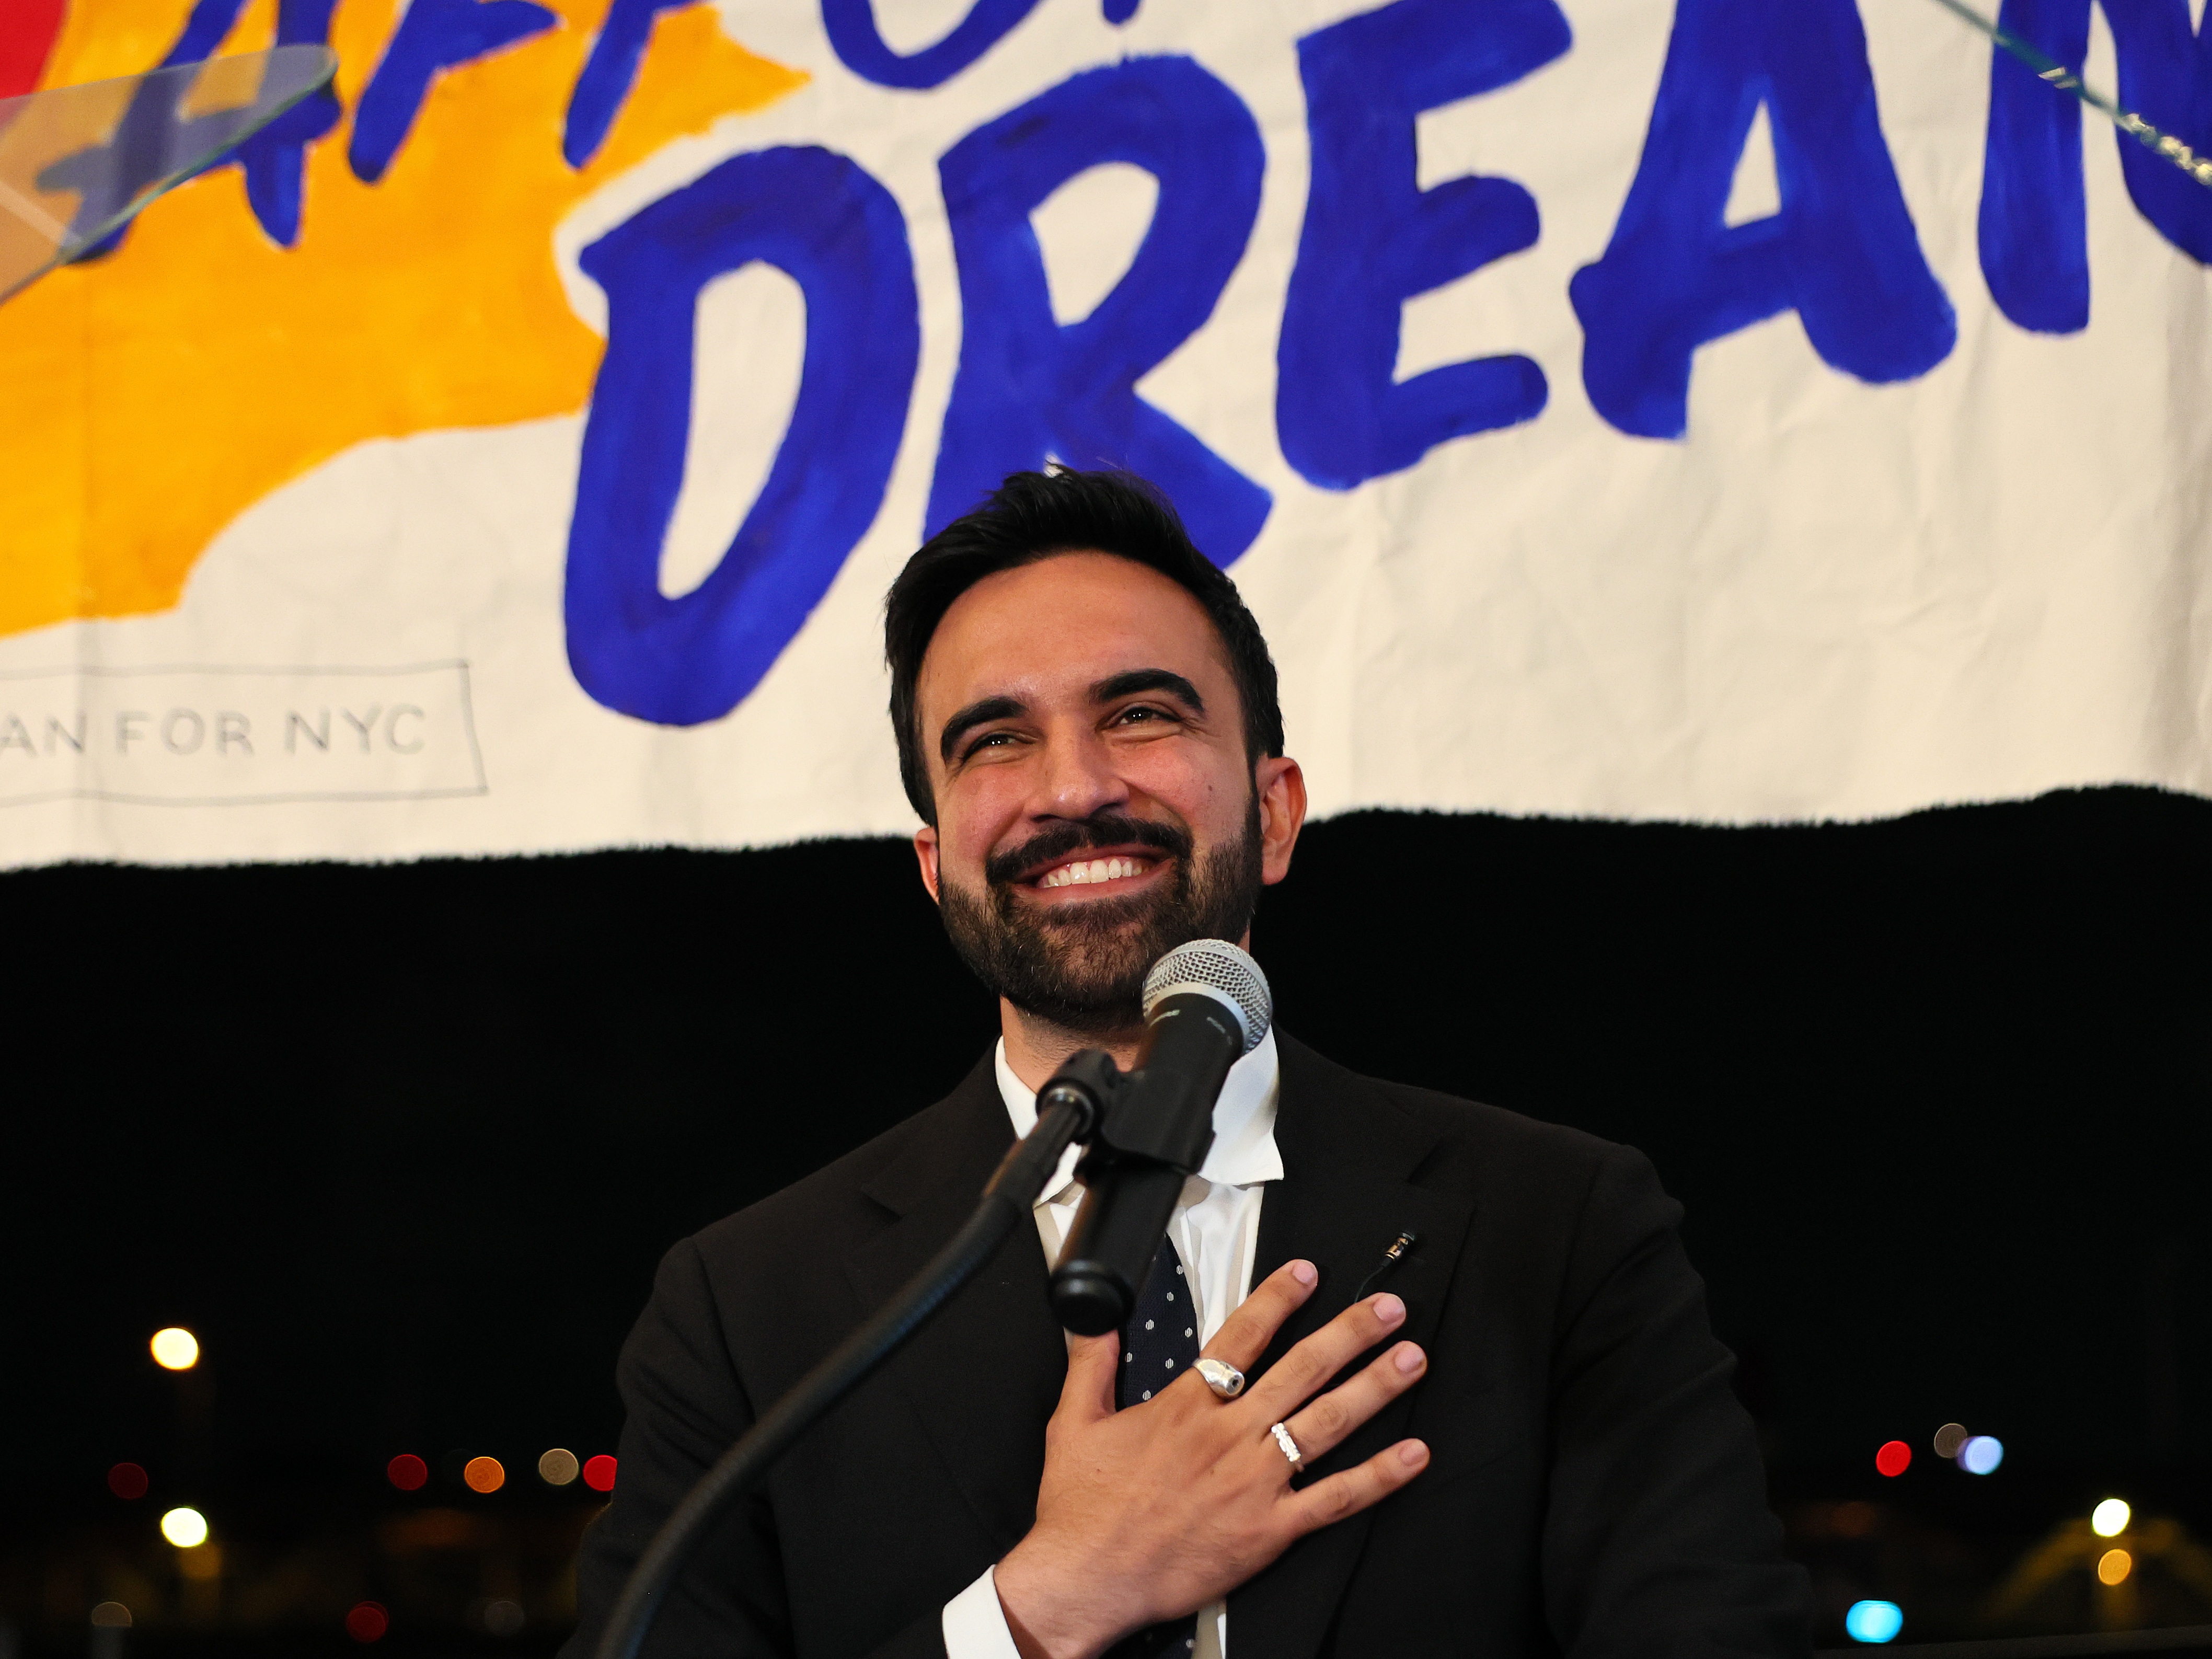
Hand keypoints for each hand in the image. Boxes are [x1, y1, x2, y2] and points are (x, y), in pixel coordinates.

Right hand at [992, 1260, 1429, 1658]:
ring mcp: (1254, 1482)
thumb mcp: (1074, 1422)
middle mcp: (1228, 1437)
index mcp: (1185, 1408)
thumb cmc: (1081, 1510)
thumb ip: (1092, 1364)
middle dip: (1350, 1333)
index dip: (1279, 1299)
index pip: (1242, 1338)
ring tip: (1410, 1359)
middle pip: (1302, 1370)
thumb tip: (1095, 1322)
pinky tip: (1412, 1455)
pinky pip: (1335, 1498)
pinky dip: (1379, 1476)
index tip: (1309, 1273)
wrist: (1087, 1579)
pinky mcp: (1269, 1530)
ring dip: (1374, 1387)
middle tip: (1387, 1309)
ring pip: (1327, 1423)